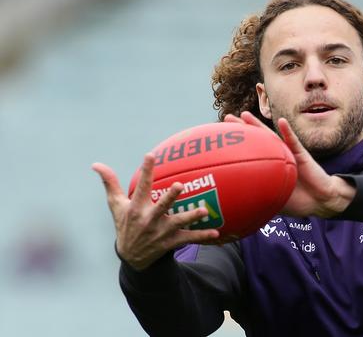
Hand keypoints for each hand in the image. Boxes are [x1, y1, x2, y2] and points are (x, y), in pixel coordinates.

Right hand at [92, 154, 220, 270]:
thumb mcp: (115, 205)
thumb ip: (110, 183)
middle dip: (170, 196)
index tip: (150, 156)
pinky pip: (189, 238)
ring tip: (204, 211)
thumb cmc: (125, 224)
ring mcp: (161, 231)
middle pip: (161, 206)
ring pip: (179, 223)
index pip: (142, 186)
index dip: (146, 171)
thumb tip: (96, 164)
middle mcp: (149, 219)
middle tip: (179, 185)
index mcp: (136, 208)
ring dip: (191, 217)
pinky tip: (216, 233)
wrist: (131, 257)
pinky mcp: (171, 242)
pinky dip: (202, 236)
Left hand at [224, 112, 355, 217]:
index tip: (220, 137)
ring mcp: (288, 153)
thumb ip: (260, 199)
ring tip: (245, 115)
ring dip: (258, 125)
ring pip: (270, 136)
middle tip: (226, 118)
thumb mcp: (275, 201)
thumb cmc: (299, 202)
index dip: (237, 145)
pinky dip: (288, 131)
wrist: (321, 200)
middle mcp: (276, 156)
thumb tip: (238, 208)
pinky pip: (294, 141)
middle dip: (241, 128)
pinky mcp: (302, 155)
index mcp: (269, 167)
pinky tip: (282, 121)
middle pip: (255, 139)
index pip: (250, 153)